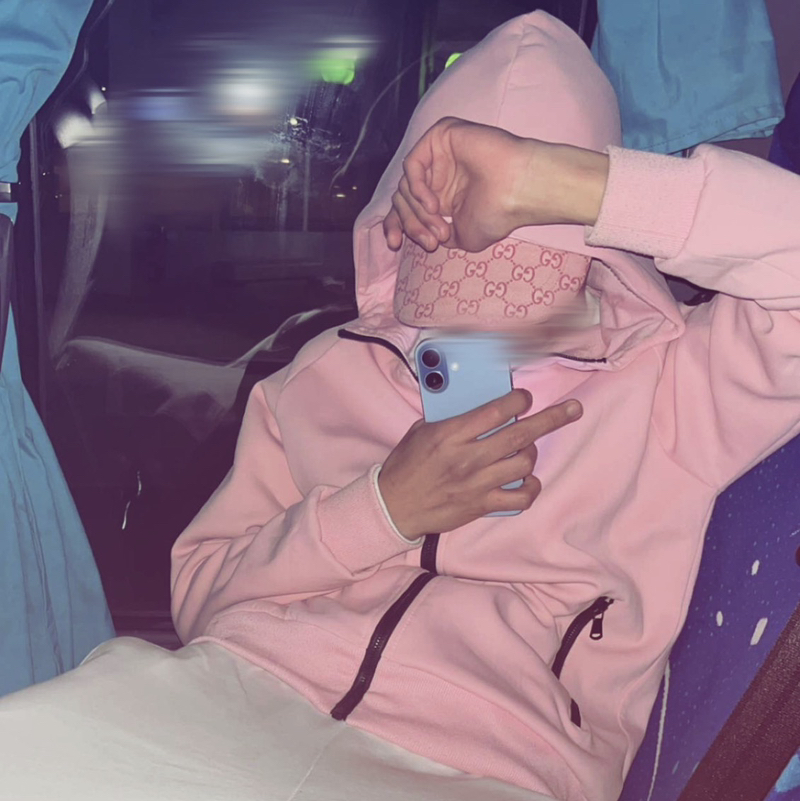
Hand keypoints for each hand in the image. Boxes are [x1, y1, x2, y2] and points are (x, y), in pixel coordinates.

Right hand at [378, 390, 582, 538]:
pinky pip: (520, 497)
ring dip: (532, 451)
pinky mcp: (482, 505)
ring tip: (526, 447)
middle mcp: (468, 458)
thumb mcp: (421, 431)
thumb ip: (451, 419)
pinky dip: (530, 487)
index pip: (495, 411)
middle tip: (573, 409)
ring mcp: (477, 484)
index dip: (518, 400)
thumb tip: (479, 405)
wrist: (395, 506)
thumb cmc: (406, 466)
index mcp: (451, 435)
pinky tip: (526, 479)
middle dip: (552, 419)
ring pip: (524, 463)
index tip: (524, 397)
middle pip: (519, 435)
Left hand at [382, 117, 608, 252]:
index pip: (405, 208)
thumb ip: (433, 234)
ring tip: (439, 227)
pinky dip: (417, 187)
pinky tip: (434, 203)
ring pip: (405, 185)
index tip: (394, 245)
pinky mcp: (440, 137)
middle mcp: (438, 174)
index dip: (395, 226)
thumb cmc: (498, 214)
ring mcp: (438, 155)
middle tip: (432, 241)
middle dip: (412, 225)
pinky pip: (412, 164)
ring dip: (418, 212)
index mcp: (442, 195)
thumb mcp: (460, 237)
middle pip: (402, 199)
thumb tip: (416, 236)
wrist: (519, 191)